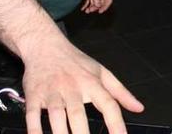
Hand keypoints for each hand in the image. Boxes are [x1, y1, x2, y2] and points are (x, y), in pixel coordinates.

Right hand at [23, 38, 143, 133]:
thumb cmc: (75, 62)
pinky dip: (34, 130)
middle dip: (82, 133)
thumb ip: (121, 93)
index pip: (108, 104)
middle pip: (77, 114)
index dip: (116, 123)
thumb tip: (138, 108)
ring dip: (60, 133)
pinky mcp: (34, 95)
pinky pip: (32, 115)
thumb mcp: (102, 72)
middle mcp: (72, 87)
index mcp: (92, 83)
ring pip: (56, 116)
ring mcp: (52, 92)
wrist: (45, 45)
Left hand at [80, 0, 112, 13]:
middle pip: (101, 2)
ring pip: (95, 2)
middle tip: (90, 10)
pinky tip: (83, 6)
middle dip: (96, 7)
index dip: (105, 7)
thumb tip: (98, 5)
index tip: (99, 11)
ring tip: (86, 10)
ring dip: (91, 6)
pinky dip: (86, 3)